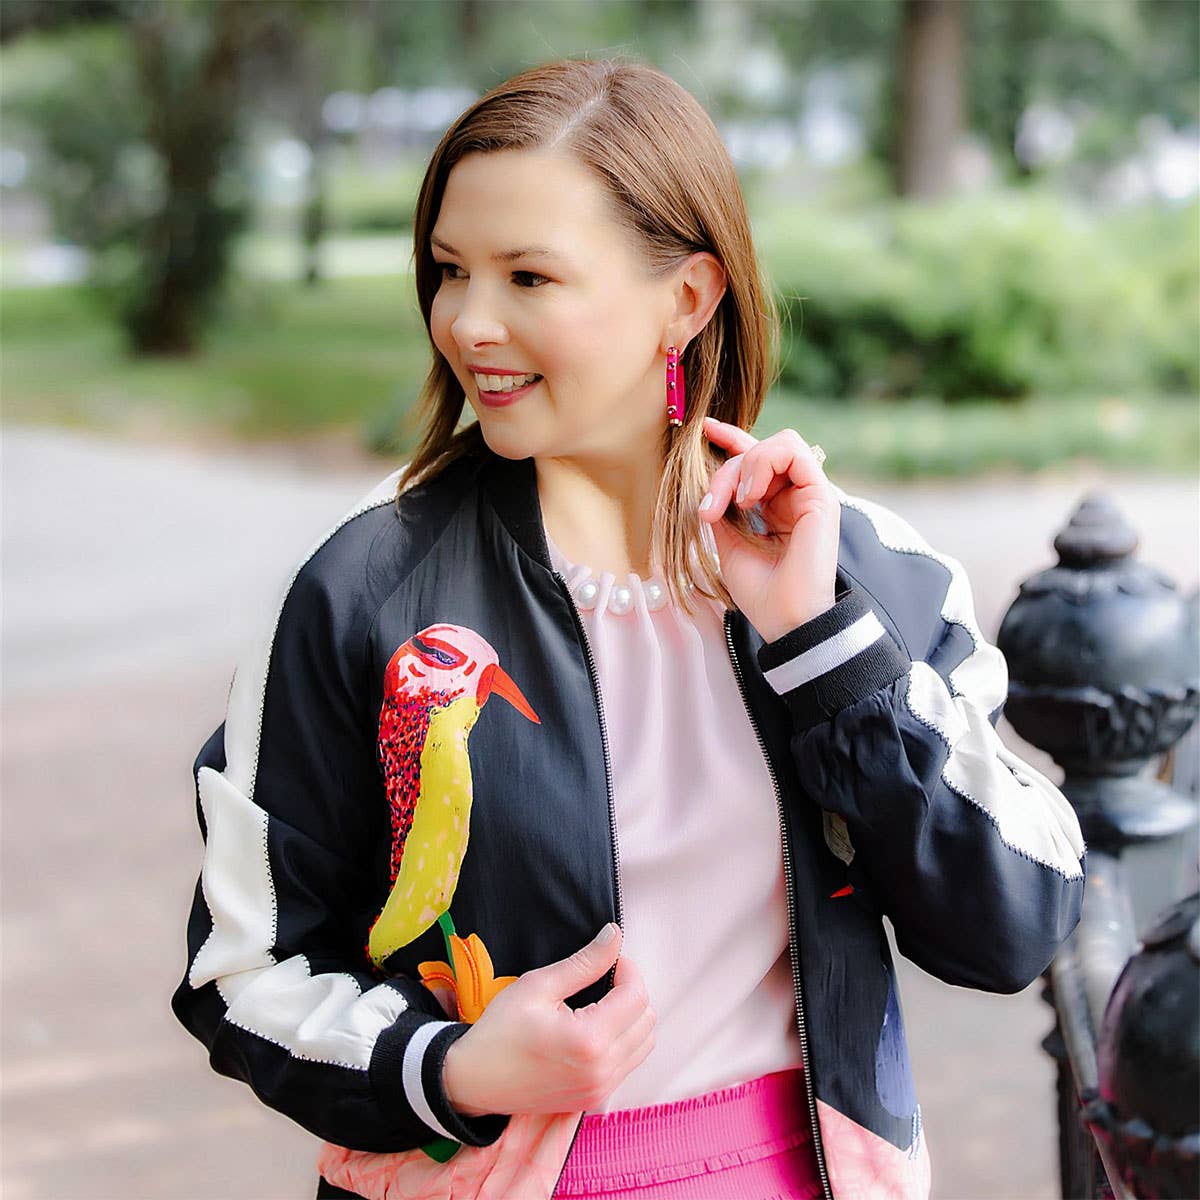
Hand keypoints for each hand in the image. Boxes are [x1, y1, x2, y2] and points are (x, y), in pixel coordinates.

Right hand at [442, 924, 654, 1116]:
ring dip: (630, 1018)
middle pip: (646, 1020)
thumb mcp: (538, 986)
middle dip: (630, 992)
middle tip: (602, 980)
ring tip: (599, 1004)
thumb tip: (614, 937)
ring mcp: (599, 1089)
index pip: (637, 996)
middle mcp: (602, 1070)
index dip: (627, 969)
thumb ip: (584, 963)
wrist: (473, 1080)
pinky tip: (595, 1028)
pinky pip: (629, 1063)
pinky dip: (623, 1041)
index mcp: (589, 1040)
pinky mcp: (593, 1099)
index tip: (607, 960)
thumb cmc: (499, 1031)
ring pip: (644, 1043)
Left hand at [699, 418, 839, 644]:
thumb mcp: (729, 543)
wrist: (785, 620)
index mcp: (776, 505)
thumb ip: (722, 509)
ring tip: (736, 502)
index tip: (706, 428)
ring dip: (746, 465)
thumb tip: (704, 479)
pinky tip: (750, 497)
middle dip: (726, 470)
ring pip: (777, 444)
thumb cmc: (761, 592)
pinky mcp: (822, 495)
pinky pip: (793, 452)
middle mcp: (796, 495)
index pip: (757, 458)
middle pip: (759, 451)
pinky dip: (764, 464)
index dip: (732, 438)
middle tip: (708, 510)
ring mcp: (811, 493)